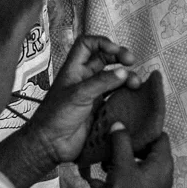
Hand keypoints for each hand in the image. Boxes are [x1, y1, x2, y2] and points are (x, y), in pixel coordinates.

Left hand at [28, 35, 136, 163]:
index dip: (102, 42)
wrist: (51, 145)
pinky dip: (126, 94)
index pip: (87, 44)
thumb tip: (124, 72)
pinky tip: (133, 96)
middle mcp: (84, 78)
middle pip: (104, 58)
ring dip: (126, 77)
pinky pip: (116, 96)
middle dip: (119, 57)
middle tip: (131, 61)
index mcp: (74, 69)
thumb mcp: (78, 94)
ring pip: (113, 77)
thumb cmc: (57, 115)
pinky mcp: (99, 108)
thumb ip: (101, 82)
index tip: (115, 50)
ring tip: (136, 84)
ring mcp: (93, 93)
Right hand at [95, 125, 174, 187]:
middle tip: (114, 142)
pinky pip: (130, 185)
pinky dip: (116, 183)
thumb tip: (119, 124)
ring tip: (103, 163)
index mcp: (163, 163)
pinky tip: (96, 184)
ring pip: (136, 169)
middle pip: (147, 153)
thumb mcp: (122, 164)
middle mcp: (162, 174)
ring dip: (119, 165)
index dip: (146, 130)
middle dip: (128, 148)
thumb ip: (121, 142)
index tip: (130, 125)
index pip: (160, 137)